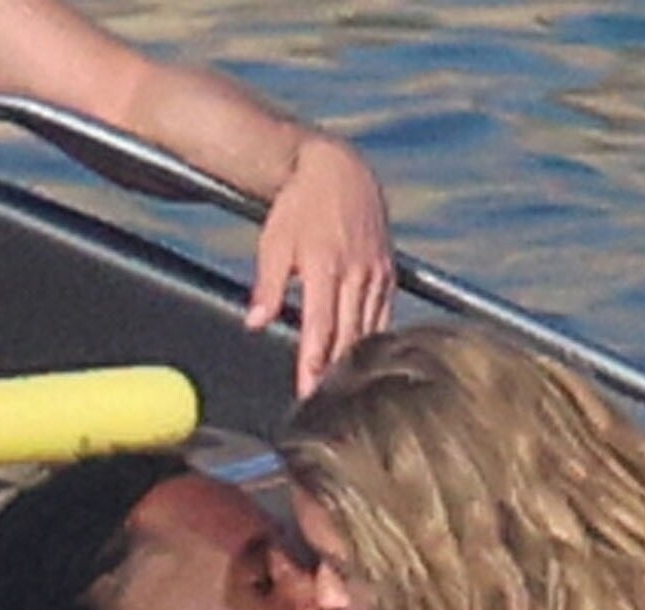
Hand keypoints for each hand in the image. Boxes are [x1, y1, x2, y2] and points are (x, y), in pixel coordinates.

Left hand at [246, 134, 394, 395]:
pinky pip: (383, 320)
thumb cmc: (301, 207)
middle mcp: (357, 271)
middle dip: (334, 373)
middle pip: (348, 336)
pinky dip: (373, 344)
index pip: (321, 325)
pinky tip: (362, 365)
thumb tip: (254, 323)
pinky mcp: (390, 275)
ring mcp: (377, 274)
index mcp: (325, 264)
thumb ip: (267, 286)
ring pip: (368, 332)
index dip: (315, 362)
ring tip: (341, 392)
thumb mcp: (275, 242)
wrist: (340, 170)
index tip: (307, 390)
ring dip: (355, 364)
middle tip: (322, 404)